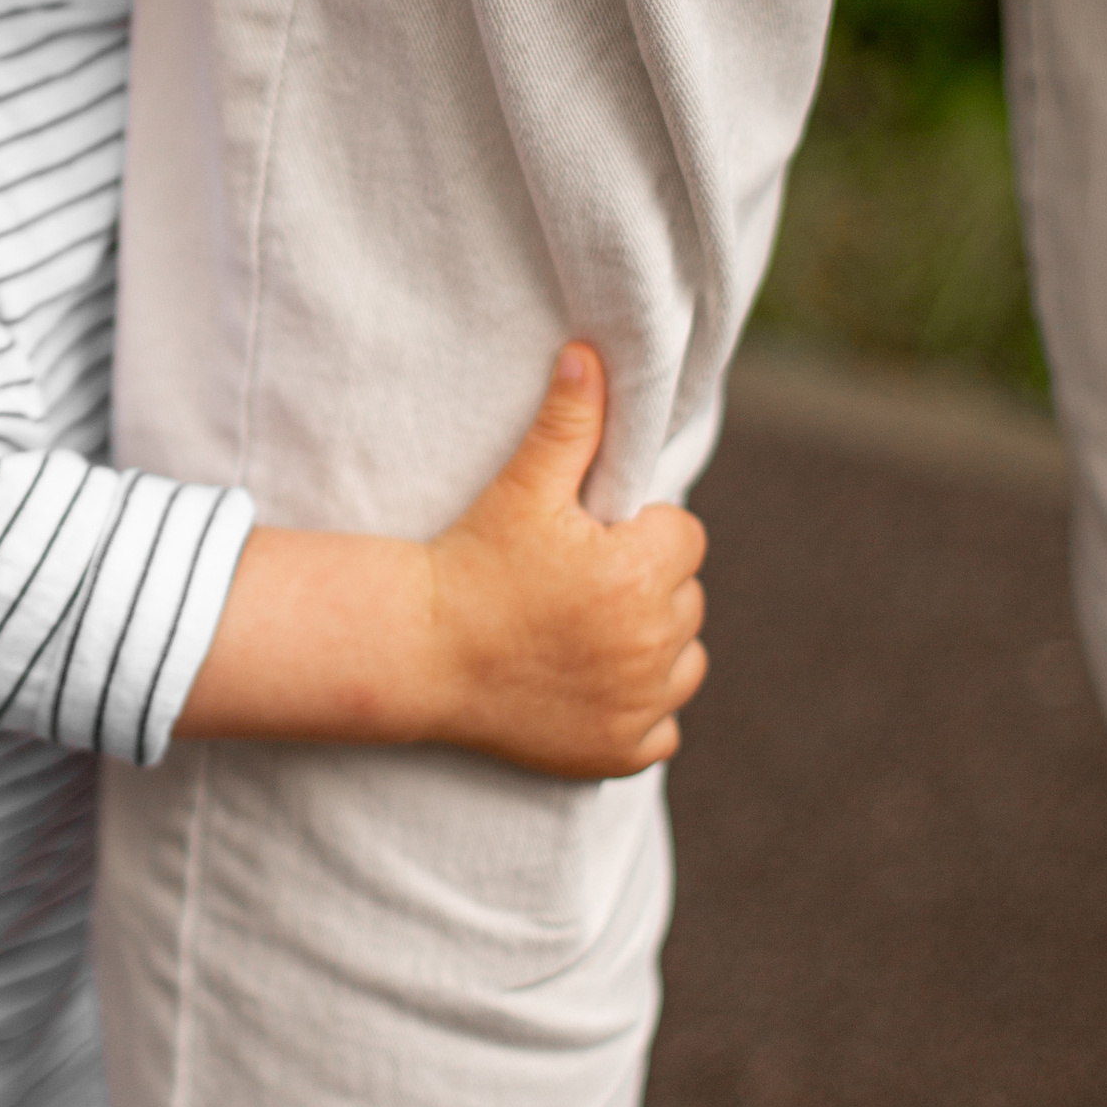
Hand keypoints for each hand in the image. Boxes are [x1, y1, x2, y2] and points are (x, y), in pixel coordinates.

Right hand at [174, 339, 708, 768]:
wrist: (419, 652)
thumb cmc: (471, 559)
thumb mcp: (522, 486)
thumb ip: (570, 421)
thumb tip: (593, 355)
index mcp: (640, 573)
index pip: (684, 535)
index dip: (640, 530)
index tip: (590, 538)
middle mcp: (652, 644)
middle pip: (686, 596)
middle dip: (646, 583)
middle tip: (577, 582)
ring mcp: (639, 704)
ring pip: (685, 659)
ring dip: (652, 644)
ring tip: (583, 628)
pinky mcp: (622, 751)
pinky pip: (663, 726)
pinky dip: (638, 708)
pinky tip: (588, 683)